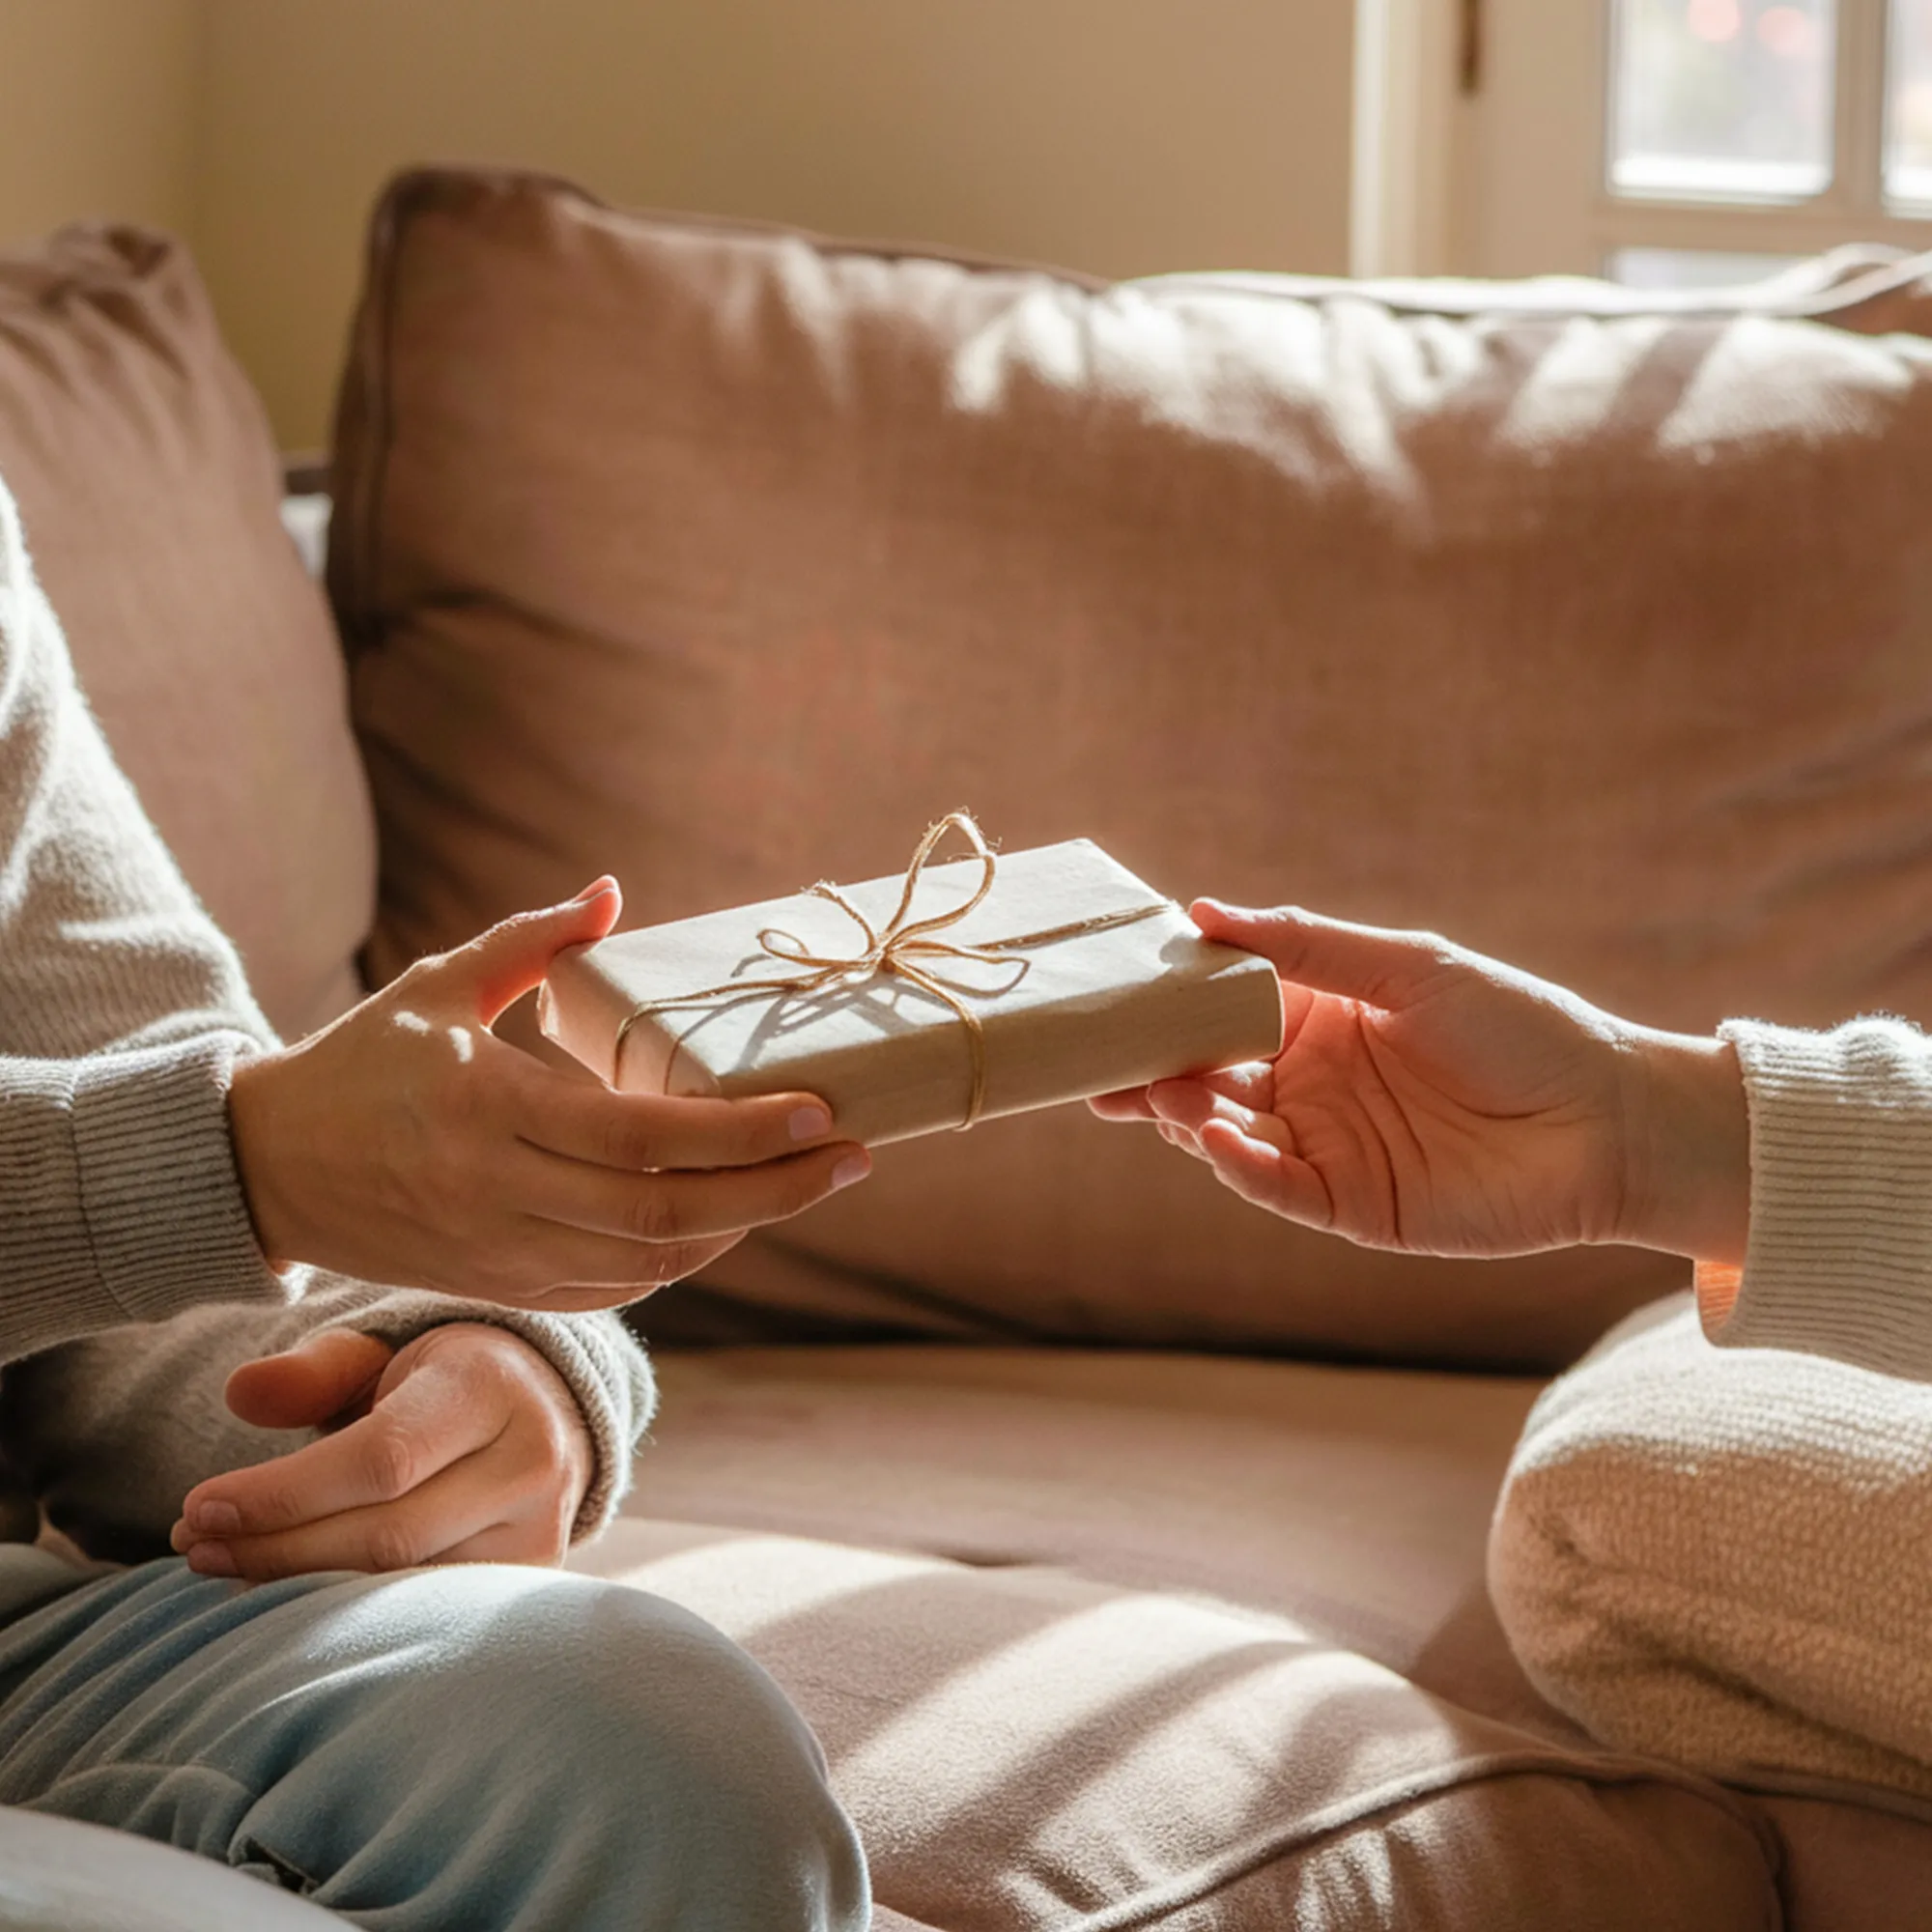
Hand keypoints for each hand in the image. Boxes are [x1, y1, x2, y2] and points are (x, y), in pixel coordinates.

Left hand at [170, 1324, 592, 1578]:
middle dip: (278, 1547)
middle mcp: (530, 1460)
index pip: (382, 1457)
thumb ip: (315, 1371)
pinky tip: (293, 1593)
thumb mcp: (384, 1355)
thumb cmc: (439, 1384)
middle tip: (195, 1546)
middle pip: (388, 1534)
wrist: (545, 1415)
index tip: (199, 1507)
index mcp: (491, 1387)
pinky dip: (350, 1612)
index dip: (284, 1492)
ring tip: (229, 1568)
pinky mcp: (532, 1580)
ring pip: (406, 1586)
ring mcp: (541, 1528)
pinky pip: (426, 1613)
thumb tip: (240, 1392)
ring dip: (303, 1587)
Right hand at [228, 878, 870, 1310]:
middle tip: (854, 1156)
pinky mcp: (500, 1287)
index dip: (742, 1133)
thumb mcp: (436, 986)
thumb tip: (612, 893)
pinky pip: (616, 1289)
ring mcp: (501, 1254)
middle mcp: (498, 1195)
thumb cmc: (359, 1065)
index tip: (820, 1110)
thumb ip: (529, 940)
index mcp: (487, 1112)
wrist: (266, 1171)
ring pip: (652, 1263)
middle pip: (667, 1214)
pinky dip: (685, 1261)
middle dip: (777, 1190)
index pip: (643, 1139)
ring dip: (743, 1227)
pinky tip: (731, 1220)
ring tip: (810, 1182)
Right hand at [1091, 900, 1748, 1262]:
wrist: (1609, 1121)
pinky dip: (1239, 1167)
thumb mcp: (1408, 966)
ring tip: (1160, 1095)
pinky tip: (1215, 1140)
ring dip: (1187, 1115)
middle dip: (1154, 1070)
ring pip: (1228, 1133)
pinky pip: (1276, 1187)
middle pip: (1206, 1077)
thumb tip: (1201, 912)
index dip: (1167, 1003)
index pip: (1220, 1009)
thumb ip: (1305, 944)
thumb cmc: (1520, 1026)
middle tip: (1102, 1064)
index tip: (1113, 989)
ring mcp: (1324, 1146)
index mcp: (1317, 1017)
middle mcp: (1308, 1083)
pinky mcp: (1348, 1205)